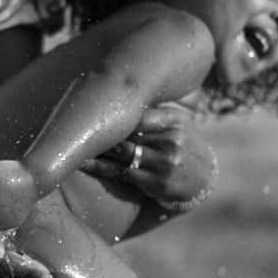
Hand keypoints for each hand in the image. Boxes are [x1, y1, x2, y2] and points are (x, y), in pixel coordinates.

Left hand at [82, 103, 215, 209]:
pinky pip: (121, 173)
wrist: (204, 178)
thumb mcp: (178, 123)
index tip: (89, 106)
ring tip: (73, 143)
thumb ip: (154, 113)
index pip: (140, 113)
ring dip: (95, 149)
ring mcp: (164, 163)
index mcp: (175, 121)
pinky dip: (100, 167)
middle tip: (73, 124)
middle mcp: (171, 141)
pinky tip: (83, 164)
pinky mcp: (156, 183)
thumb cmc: (183, 144)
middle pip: (128, 132)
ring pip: (122, 153)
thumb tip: (117, 94)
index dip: (113, 110)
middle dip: (100, 129)